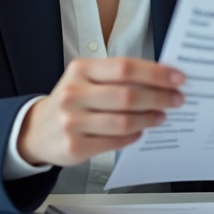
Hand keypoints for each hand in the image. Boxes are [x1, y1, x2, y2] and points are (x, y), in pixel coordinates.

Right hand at [17, 57, 184, 168]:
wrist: (37, 130)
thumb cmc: (71, 101)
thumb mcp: (85, 79)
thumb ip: (117, 77)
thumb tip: (160, 77)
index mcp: (80, 70)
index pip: (125, 67)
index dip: (155, 73)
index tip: (177, 78)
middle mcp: (74, 93)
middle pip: (128, 95)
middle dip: (159, 97)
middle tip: (176, 99)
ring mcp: (72, 121)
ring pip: (124, 121)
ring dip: (149, 119)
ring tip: (161, 116)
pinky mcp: (75, 146)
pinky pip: (115, 141)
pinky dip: (134, 136)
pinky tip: (140, 131)